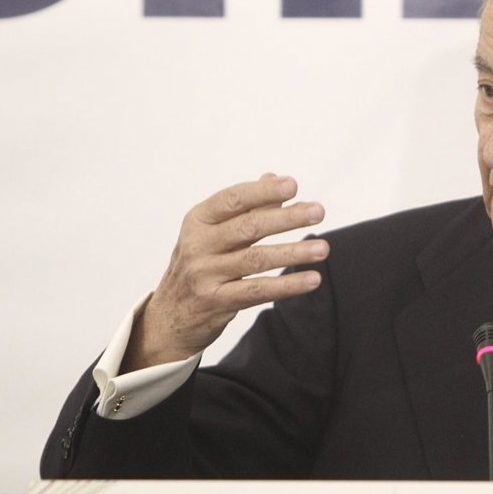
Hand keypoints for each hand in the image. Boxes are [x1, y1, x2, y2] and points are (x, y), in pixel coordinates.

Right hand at [123, 174, 328, 370]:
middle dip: (286, 218)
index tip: (293, 185)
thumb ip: (246, 208)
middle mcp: (197, 245)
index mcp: (198, 221)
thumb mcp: (214, 233)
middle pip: (248, 227)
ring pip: (256, 260)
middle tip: (318, 212)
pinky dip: (287, 285)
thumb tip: (275, 177)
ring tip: (323, 248)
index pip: (232, 199)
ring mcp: (204, 275)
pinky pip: (257, 291)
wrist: (169, 317)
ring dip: (293, 253)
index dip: (262, 191)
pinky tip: (313, 279)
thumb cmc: (200, 264)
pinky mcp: (215, 302)